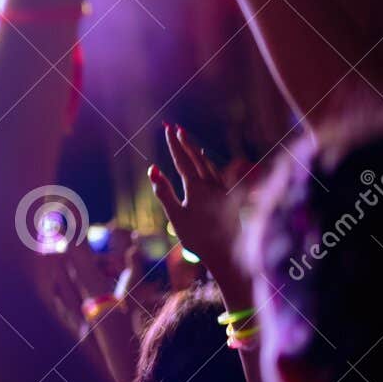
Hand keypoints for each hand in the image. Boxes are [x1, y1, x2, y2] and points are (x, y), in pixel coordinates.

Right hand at [149, 124, 236, 275]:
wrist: (228, 254)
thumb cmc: (197, 238)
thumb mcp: (175, 216)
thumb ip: (163, 191)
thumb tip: (152, 168)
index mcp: (196, 187)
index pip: (182, 160)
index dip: (173, 143)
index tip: (167, 128)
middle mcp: (212, 184)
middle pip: (196, 157)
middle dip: (185, 142)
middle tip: (175, 127)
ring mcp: (223, 190)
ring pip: (208, 165)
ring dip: (196, 152)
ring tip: (188, 143)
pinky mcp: (229, 198)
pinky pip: (217, 174)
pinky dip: (208, 165)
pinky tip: (207, 166)